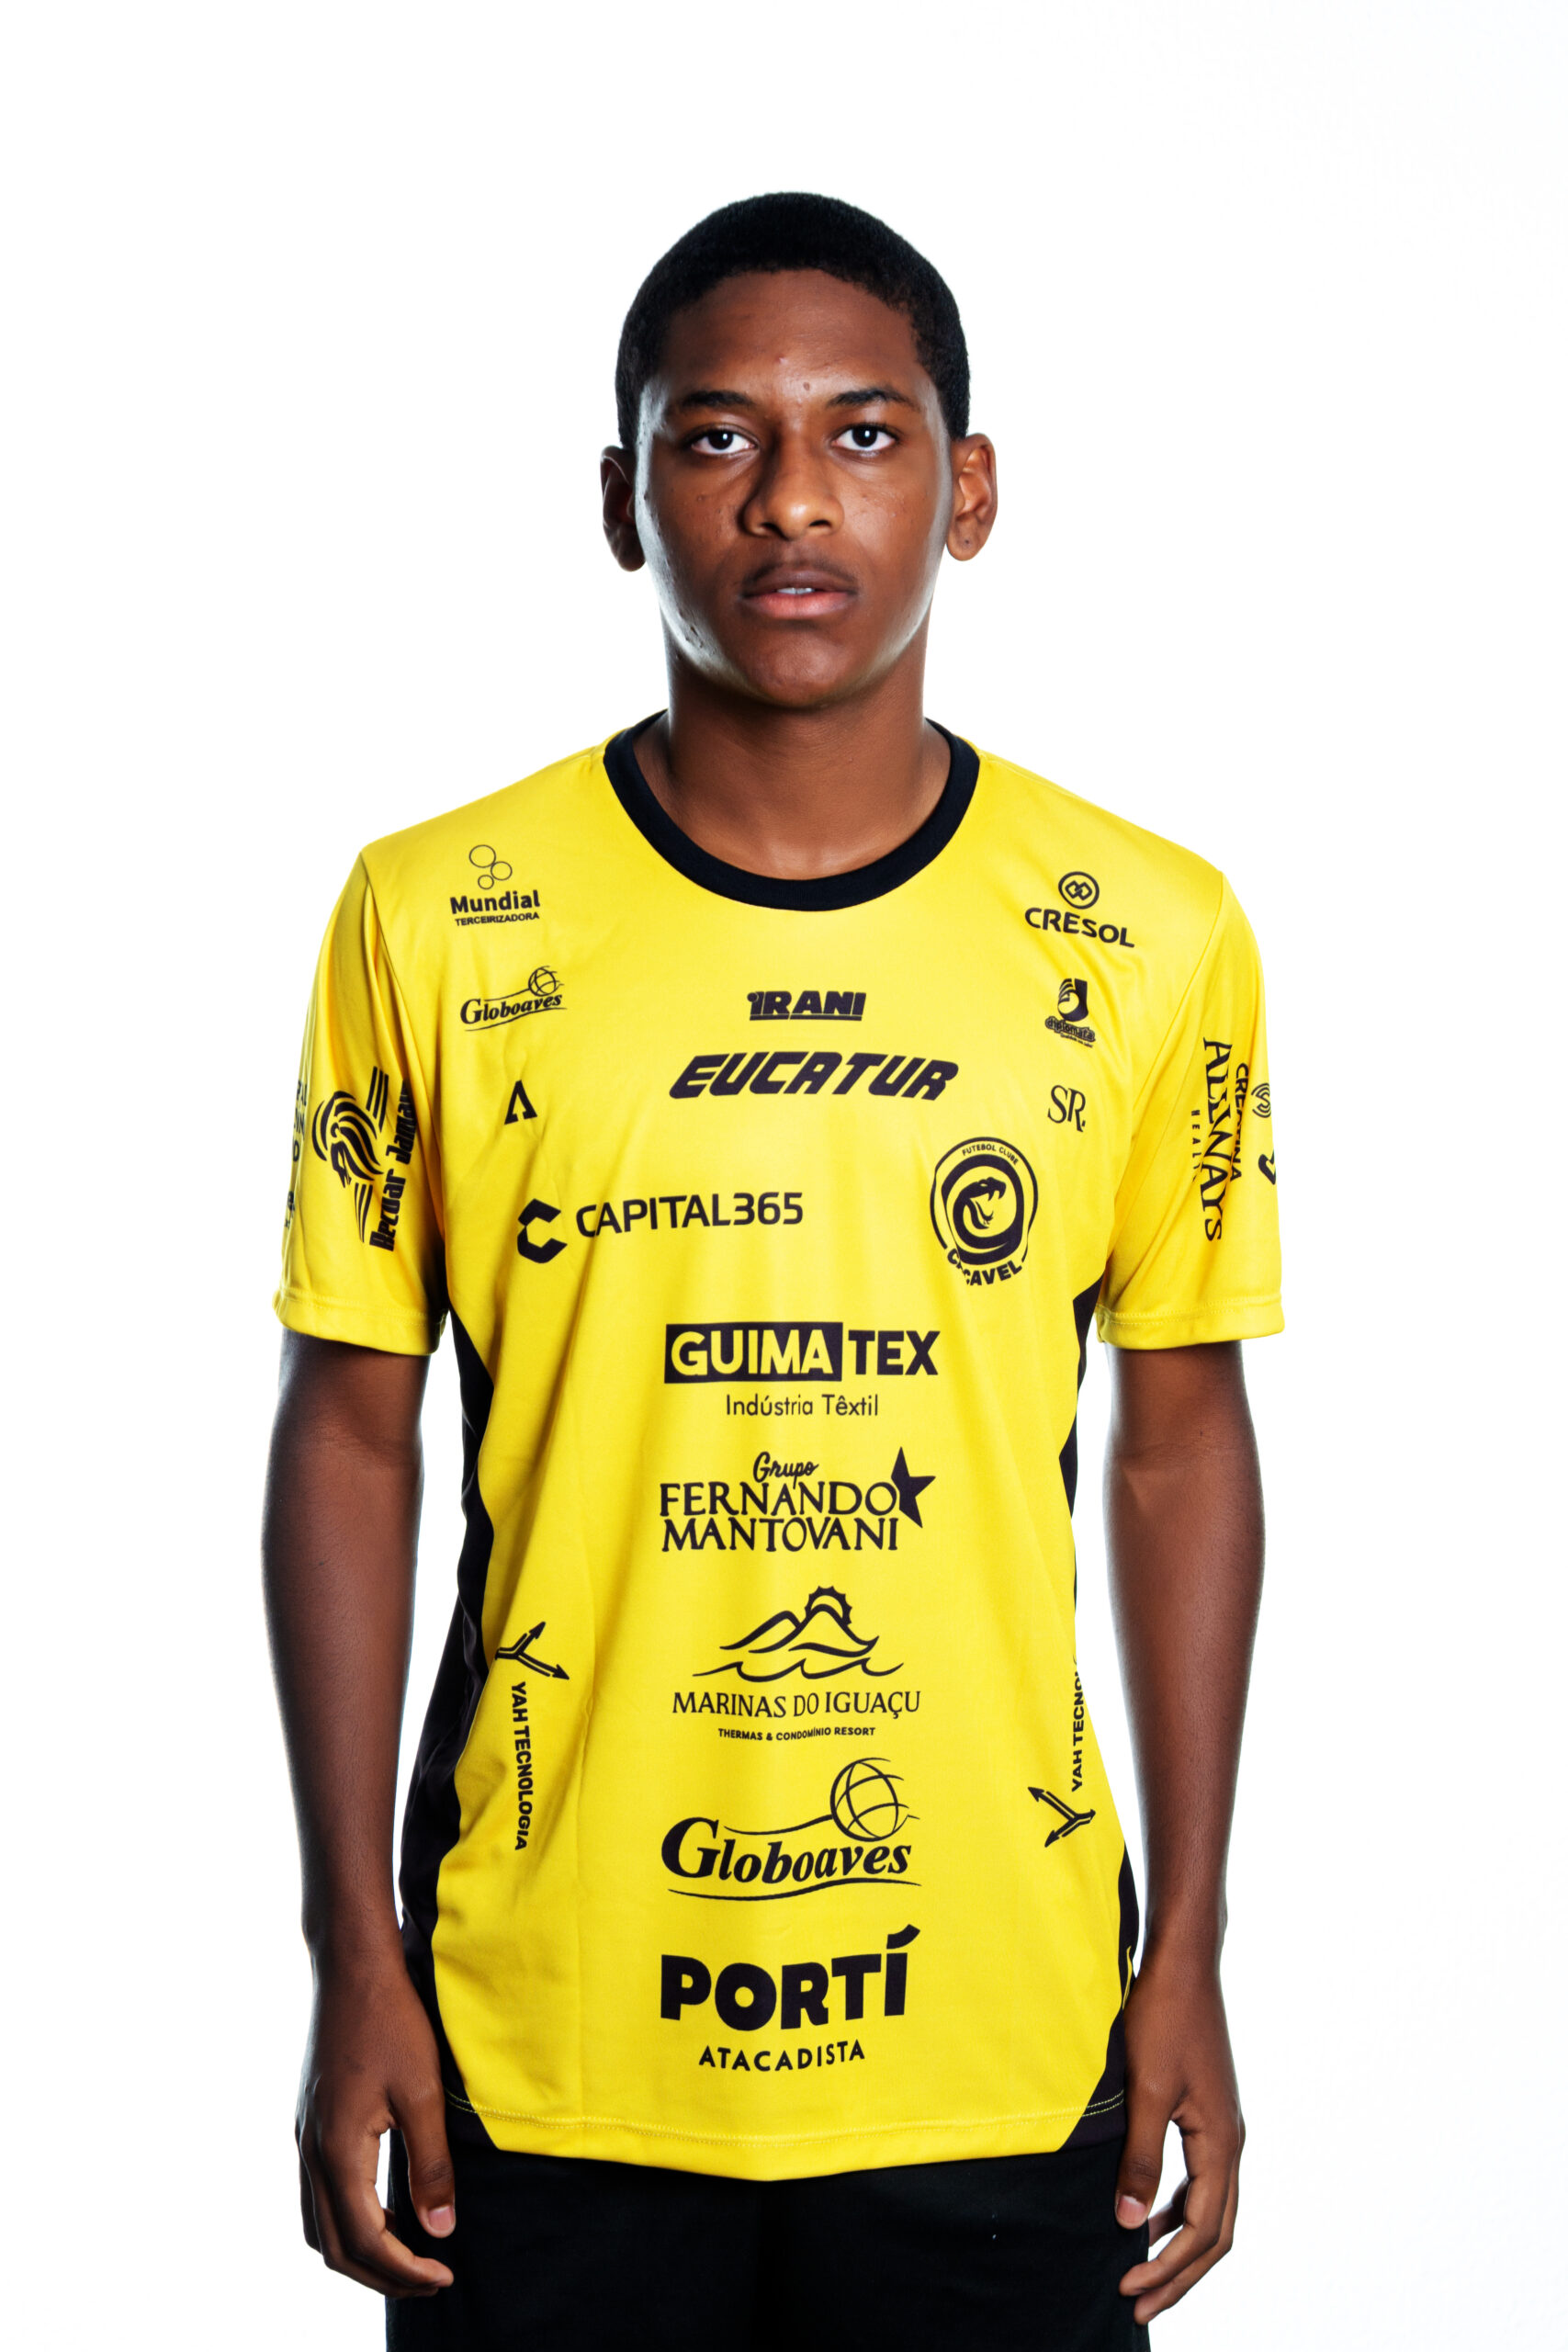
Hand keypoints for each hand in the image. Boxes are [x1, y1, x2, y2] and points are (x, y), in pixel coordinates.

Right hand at [295, 1953, 456, 2297]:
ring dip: (360, 2251)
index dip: (404, 2269)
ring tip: (408, 2255)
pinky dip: (348, 2219)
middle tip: (430, 2279)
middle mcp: (310, 2151)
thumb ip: (431, 2165)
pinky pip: (318, 2193)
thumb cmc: (391, 2021)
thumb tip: (440, 2230)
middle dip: (380, 2274)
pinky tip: (385, 2209)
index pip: (366, 2240)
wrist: (351, 1967)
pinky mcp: (309, 2121)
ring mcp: (304, 2137)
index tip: (445, 2275)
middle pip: (334, 2245)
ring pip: (319, 2223)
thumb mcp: (423, 2093)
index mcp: (337, 2151)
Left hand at [1114, 1948, 1243, 2323]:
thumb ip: (1139, 2160)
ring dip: (1180, 2244)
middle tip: (1138, 2304)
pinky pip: (1202, 2180)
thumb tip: (1130, 2224)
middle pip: (1215, 2233)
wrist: (1183, 1965)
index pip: (1203, 2232)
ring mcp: (1223, 2128)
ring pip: (1212, 2208)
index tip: (1128, 2289)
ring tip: (1142, 2268)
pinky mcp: (1209, 2113)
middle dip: (1179, 2273)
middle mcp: (1231, 2144)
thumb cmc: (1163, 2018)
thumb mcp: (1145, 2092)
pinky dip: (1180, 2207)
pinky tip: (1150, 2212)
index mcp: (1221, 2145)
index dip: (1168, 2269)